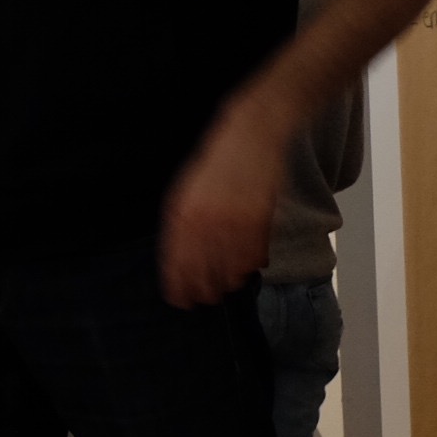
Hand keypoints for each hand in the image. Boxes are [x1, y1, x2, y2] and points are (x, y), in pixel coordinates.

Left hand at [158, 95, 287, 306]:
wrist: (251, 137)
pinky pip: (253, 257)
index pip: (176, 262)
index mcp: (183, 214)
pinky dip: (249, 268)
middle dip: (201, 290)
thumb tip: (178, 254)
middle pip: (201, 271)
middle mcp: (206, 222)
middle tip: (202, 299)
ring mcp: (234, 223)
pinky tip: (245, 272)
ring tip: (223, 288)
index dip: (178, 285)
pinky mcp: (260, 222)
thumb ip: (181, 221)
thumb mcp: (186, 189)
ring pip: (229, 269)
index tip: (179, 300)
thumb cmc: (218, 162)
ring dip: (226, 283)